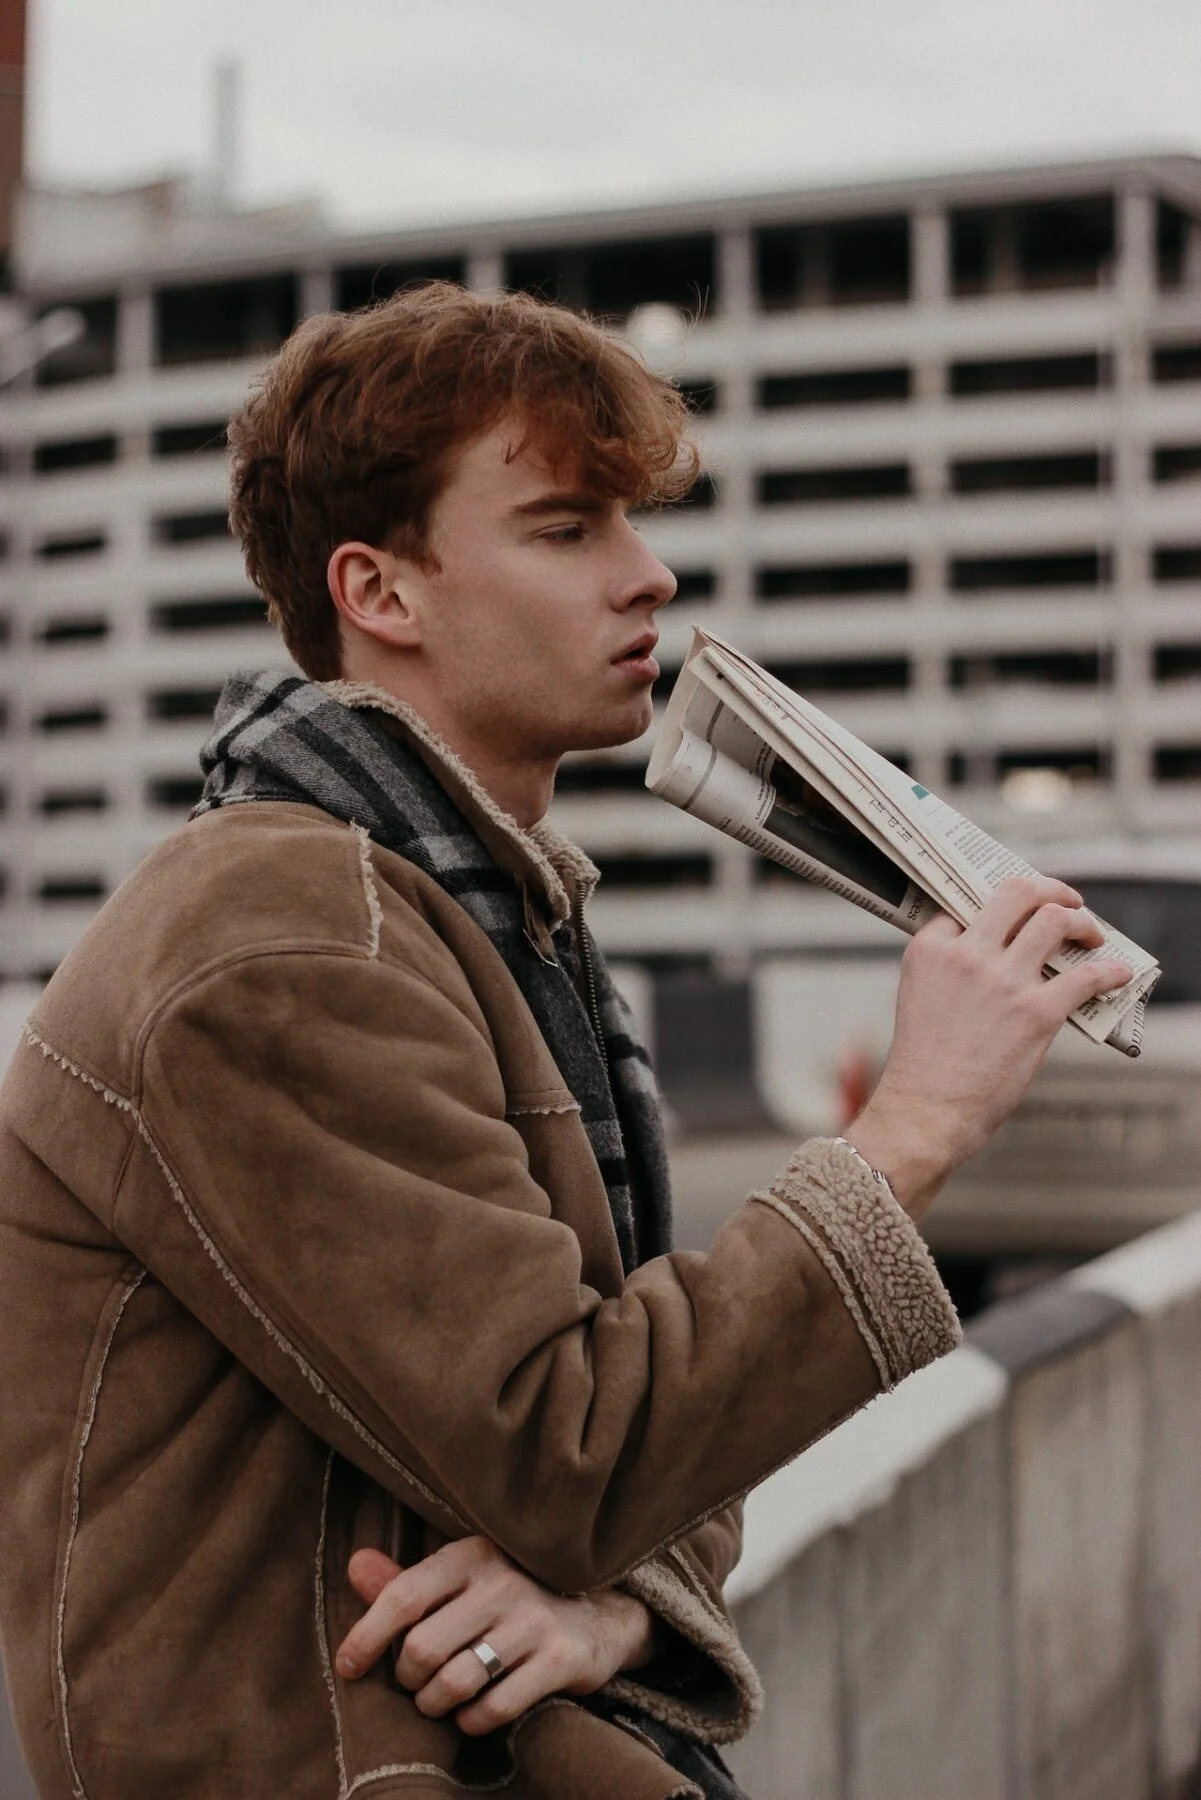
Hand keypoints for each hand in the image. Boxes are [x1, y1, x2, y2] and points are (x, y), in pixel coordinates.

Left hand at [335, 1535, 655, 1735]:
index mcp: (470, 1555)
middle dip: (409, 1680)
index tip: (348, 1666)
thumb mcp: (460, 1580)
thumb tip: (354, 1565)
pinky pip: (494, 1708)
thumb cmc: (508, 1600)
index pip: (403, 1595)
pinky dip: (472, 1721)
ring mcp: (533, 1620)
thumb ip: (407, 1582)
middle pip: (422, 1649)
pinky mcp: (558, 1659)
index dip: (367, 1636)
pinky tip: (472, 1713)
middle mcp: (501, 1582)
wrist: (596, 1615)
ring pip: (454, 1683)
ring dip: (436, 1705)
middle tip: (416, 1684)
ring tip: (439, 1700)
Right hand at [846, 875, 1131, 1216]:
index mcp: (931, 950)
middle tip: (1065, 900)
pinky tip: (1118, 974)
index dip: (998, 907)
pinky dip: (1110, 971)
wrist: (927, 1110)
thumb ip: (950, 972)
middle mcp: (967, 955)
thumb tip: (997, 961)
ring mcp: (1003, 981)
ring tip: (1090, 934)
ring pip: (1055, 920)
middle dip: (1051, 890)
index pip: (968, 905)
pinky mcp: (1036, 1012)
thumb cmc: (924, 1067)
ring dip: (1082, 921)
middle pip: (1019, 893)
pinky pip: (1087, 976)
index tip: (1016, 914)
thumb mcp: (920, 1000)